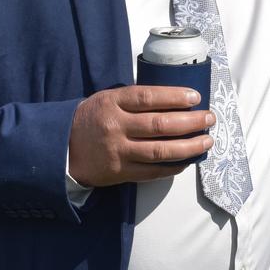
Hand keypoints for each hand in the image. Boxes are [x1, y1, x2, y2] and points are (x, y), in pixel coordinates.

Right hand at [68, 85, 213, 186]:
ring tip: (207, 141)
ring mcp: (118, 151)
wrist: (60, 148)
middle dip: (191, 122)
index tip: (195, 97)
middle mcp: (115, 127)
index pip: (148, 97)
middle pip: (160, 125)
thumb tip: (174, 98)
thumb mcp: (107, 99)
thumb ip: (134, 99)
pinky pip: (152, 171)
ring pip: (160, 150)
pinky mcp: (119, 172)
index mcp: (112, 103)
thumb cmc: (91, 119)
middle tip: (209, 119)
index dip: (175, 97)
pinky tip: (188, 160)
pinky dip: (173, 166)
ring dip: (189, 147)